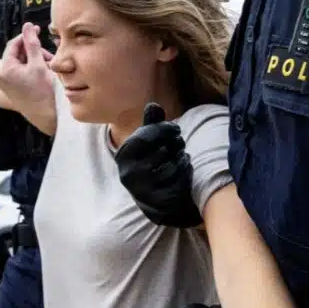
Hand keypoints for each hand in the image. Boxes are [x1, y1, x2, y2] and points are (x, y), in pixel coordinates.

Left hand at [0, 22, 54, 111]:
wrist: (46, 116)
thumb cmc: (43, 91)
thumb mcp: (38, 63)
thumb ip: (32, 43)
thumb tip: (28, 25)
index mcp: (5, 69)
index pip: (13, 44)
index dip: (26, 36)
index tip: (37, 30)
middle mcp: (1, 76)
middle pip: (17, 54)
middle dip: (33, 51)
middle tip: (49, 55)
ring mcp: (6, 84)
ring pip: (20, 63)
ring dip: (35, 60)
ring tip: (49, 65)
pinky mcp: (12, 89)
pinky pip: (20, 73)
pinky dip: (32, 69)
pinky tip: (44, 72)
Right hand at [114, 103, 201, 227]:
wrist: (158, 201)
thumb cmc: (153, 164)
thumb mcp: (147, 144)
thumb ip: (151, 125)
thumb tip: (153, 105)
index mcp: (122, 157)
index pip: (145, 136)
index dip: (164, 129)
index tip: (176, 129)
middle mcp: (128, 175)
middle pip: (162, 149)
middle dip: (176, 144)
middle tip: (179, 144)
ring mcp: (143, 191)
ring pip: (173, 163)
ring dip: (182, 157)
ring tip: (180, 158)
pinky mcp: (160, 202)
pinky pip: (181, 179)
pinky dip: (186, 171)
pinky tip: (184, 171)